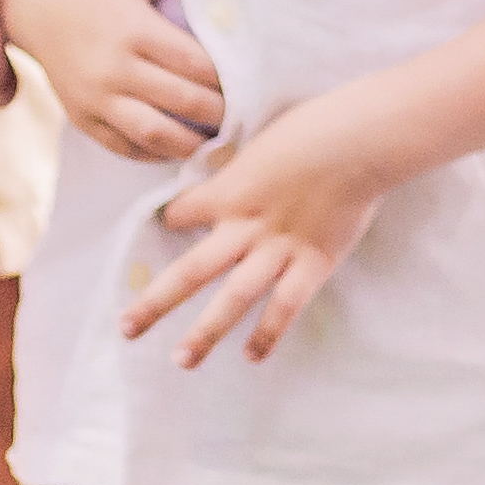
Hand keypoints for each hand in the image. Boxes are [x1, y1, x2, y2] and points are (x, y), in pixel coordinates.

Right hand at [5, 0, 229, 163]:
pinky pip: (125, 147)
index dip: (229, 76)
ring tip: (220, 142)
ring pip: (154, 134)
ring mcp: (95, 98)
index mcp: (133, 28)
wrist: (35, 6)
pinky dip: (157, 154)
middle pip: (182, 101)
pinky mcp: (82, 119)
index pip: (195, 63)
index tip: (252, 79)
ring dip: (193, 144)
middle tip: (248, 114)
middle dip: (221, 112)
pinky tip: (182, 147)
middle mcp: (113, 68)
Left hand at [132, 91, 384, 367]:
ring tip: (181, 360)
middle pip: (191, 271)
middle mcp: (244, 227)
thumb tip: (238, 172)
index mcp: (228, 191)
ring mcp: (278, 249)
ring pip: (233, 298)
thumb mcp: (264, 140)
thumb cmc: (315, 124)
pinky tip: (252, 357)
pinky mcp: (313, 262)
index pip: (183, 212)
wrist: (358, 139)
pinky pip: (285, 306)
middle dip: (156, 302)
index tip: (171, 222)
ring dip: (205, 331)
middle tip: (126, 329)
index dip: (174, 217)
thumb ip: (247, 167)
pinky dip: (268, 333)